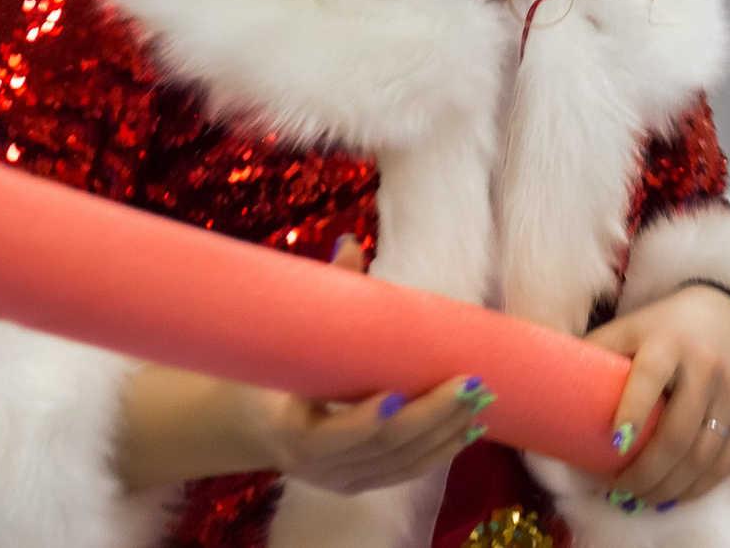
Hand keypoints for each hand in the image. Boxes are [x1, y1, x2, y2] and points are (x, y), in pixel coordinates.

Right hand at [245, 241, 489, 491]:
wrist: (249, 426)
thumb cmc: (268, 374)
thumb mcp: (284, 341)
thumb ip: (322, 297)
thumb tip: (350, 244)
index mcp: (292, 433)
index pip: (334, 435)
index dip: (365, 420)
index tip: (397, 394)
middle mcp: (319, 468)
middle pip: (383, 448)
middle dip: (431, 418)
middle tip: (470, 384)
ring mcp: (342, 481)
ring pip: (402, 464)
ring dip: (446, 435)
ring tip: (480, 403)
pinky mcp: (360, 484)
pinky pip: (405, 472)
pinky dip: (439, 452)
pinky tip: (468, 433)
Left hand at [586, 286, 729, 512]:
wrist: (724, 314)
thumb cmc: (661, 328)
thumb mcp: (627, 328)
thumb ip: (594, 353)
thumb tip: (543, 386)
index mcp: (668, 340)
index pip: (650, 378)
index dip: (632, 413)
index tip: (614, 445)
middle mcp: (706, 364)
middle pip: (679, 433)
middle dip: (647, 472)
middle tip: (620, 490)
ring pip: (704, 455)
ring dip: (670, 487)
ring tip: (642, 498)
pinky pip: (727, 460)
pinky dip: (699, 485)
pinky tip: (674, 493)